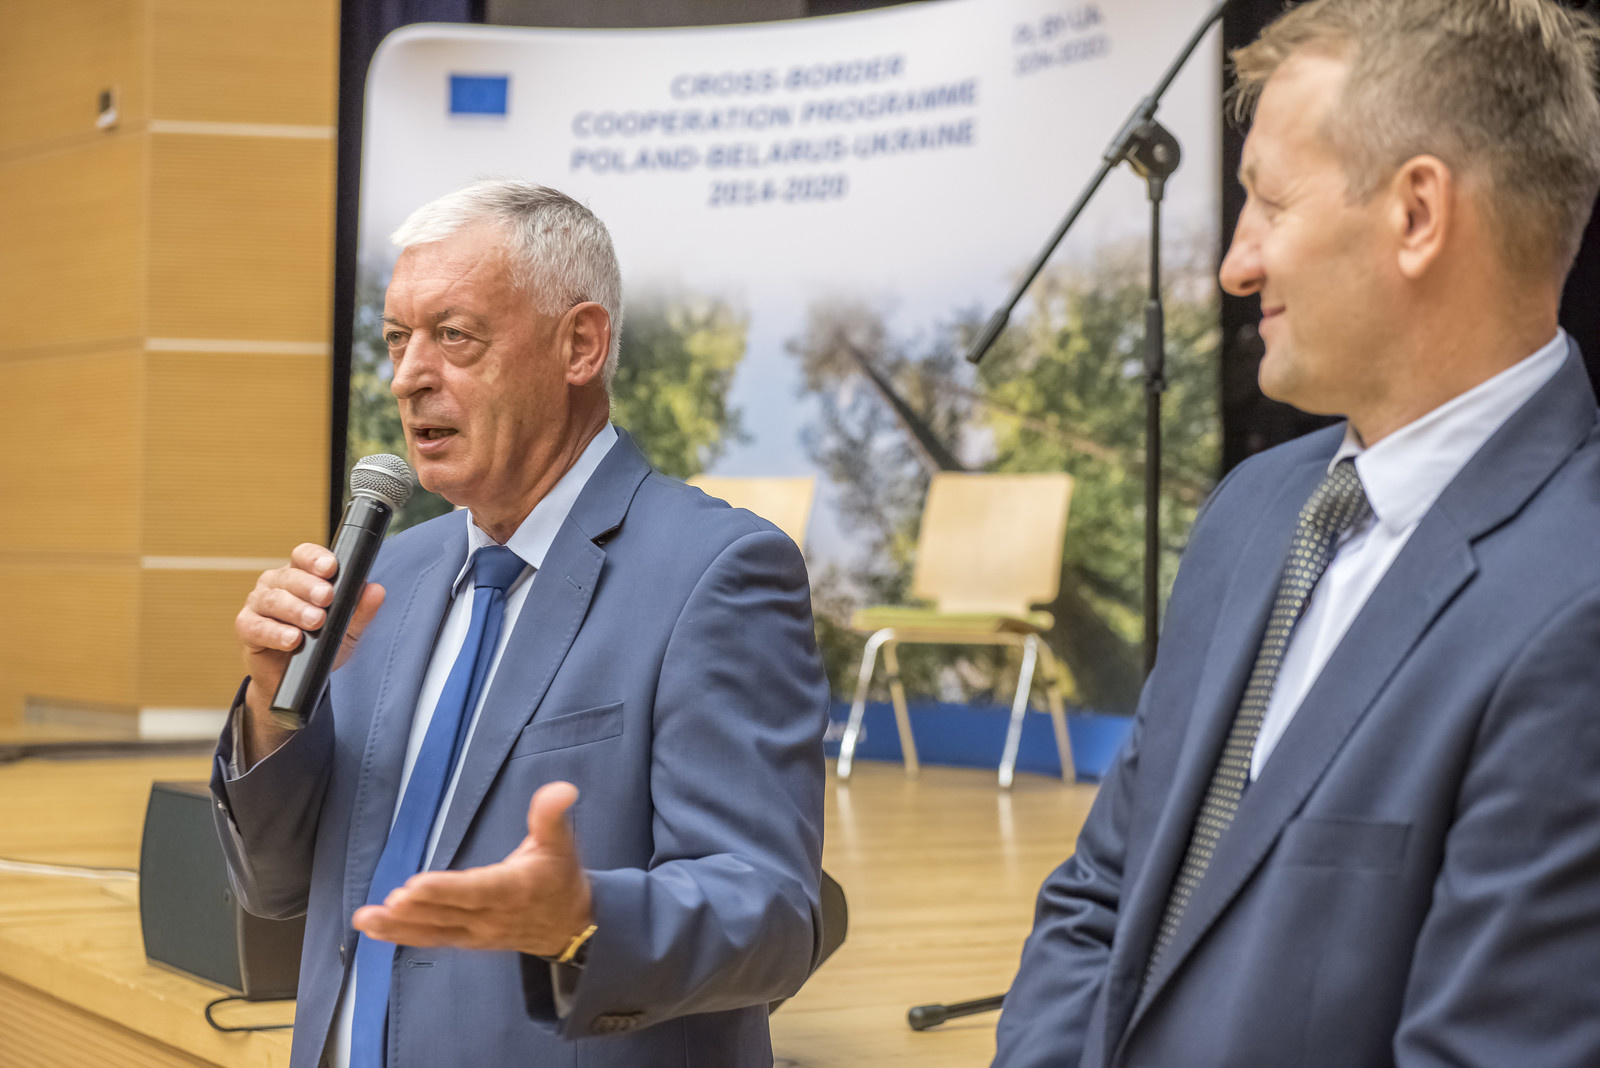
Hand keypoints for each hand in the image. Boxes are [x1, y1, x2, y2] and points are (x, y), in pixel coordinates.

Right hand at [234, 542, 384, 761]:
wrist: (297, 678)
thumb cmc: (320, 644)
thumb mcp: (347, 628)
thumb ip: (361, 610)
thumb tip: (376, 590)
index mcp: (300, 575)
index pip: (304, 556)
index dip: (315, 559)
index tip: (331, 568)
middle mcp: (276, 584)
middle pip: (289, 577)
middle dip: (310, 586)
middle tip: (327, 598)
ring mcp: (258, 604)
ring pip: (273, 600)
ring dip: (296, 609)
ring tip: (315, 621)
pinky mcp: (247, 628)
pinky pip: (257, 627)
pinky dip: (275, 633)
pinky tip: (292, 639)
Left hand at [353, 782, 593, 957]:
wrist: (572, 927)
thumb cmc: (561, 879)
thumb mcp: (561, 843)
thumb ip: (552, 816)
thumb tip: (562, 789)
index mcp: (511, 889)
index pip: (475, 890)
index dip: (444, 890)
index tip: (414, 886)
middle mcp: (490, 916)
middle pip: (447, 914)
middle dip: (415, 910)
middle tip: (387, 903)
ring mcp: (476, 933)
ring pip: (434, 931)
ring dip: (399, 927)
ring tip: (367, 920)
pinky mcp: (466, 939)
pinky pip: (432, 939)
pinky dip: (404, 935)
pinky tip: (377, 930)